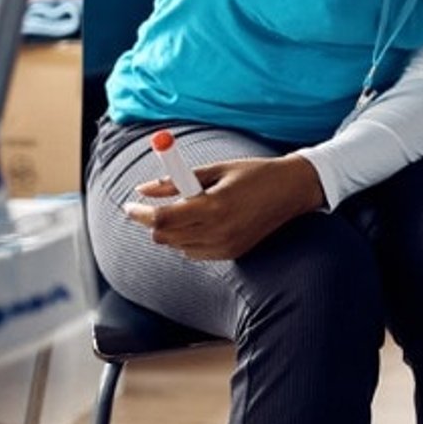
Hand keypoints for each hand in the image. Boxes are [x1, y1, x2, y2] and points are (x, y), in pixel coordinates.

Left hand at [125, 154, 325, 259]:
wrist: (292, 190)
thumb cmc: (254, 174)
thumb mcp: (214, 169)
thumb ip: (176, 181)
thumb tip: (143, 189)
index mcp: (213, 205)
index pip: (162, 219)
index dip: (140, 213)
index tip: (130, 206)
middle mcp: (219, 230)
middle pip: (165, 237)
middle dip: (152, 223)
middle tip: (150, 207)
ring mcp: (226, 246)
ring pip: (178, 247)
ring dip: (171, 231)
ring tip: (184, 210)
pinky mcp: (233, 253)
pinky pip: (195, 253)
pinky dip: (188, 240)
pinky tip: (201, 223)